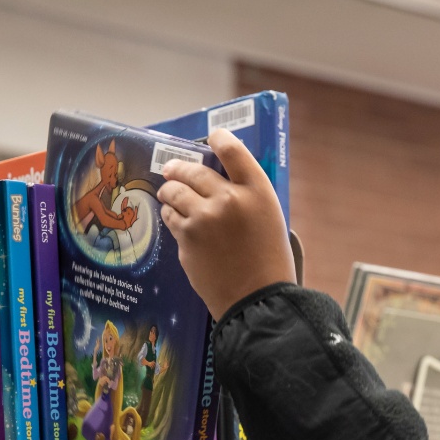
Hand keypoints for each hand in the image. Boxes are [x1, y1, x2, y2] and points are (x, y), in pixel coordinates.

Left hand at [158, 128, 295, 321]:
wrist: (256, 301)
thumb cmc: (270, 264)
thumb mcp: (271, 220)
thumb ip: (249, 198)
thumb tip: (222, 182)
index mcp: (258, 192)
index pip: (232, 149)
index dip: (218, 138)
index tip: (211, 137)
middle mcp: (229, 199)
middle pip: (194, 169)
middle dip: (179, 167)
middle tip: (173, 169)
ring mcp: (204, 218)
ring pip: (175, 191)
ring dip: (169, 190)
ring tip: (168, 192)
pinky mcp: (186, 238)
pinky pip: (170, 217)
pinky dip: (171, 215)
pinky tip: (175, 218)